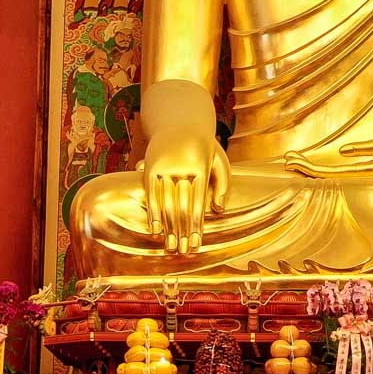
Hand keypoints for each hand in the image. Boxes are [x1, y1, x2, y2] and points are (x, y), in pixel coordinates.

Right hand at [141, 127, 229, 253]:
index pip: (198, 204)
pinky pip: (151, 195)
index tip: (196, 244)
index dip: (196, 226)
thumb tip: (218, 211)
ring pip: (166, 203)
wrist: (180, 120)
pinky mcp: (151, 167)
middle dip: (182, 232)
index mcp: (200, 168)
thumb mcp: (220, 160)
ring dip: (168, 228)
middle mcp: (181, 168)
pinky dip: (153, 214)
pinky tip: (155, 230)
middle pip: (181, 207)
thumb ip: (222, 185)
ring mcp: (164, 168)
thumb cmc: (205, 147)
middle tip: (182, 253)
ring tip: (170, 247)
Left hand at [285, 132, 372, 178]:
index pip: (332, 174)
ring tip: (294, 160)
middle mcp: (368, 176)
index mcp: (370, 173)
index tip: (291, 162)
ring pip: (336, 171)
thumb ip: (372, 149)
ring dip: (315, 166)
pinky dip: (331, 164)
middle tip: (285, 160)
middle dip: (306, 168)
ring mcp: (372, 172)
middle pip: (329, 175)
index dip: (310, 169)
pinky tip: (319, 162)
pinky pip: (348, 167)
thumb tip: (343, 151)